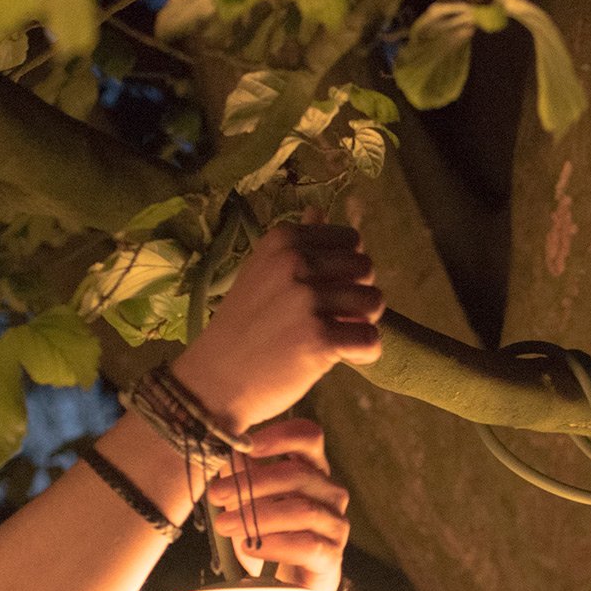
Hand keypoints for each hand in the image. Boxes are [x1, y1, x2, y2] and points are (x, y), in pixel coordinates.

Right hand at [172, 222, 383, 433]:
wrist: (216, 380)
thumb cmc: (244, 328)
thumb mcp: (262, 273)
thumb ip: (296, 246)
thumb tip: (319, 210)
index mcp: (283, 241)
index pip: (351, 240)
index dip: (349, 269)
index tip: (328, 291)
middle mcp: (295, 263)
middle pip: (366, 269)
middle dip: (359, 295)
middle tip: (334, 319)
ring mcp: (307, 300)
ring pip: (374, 302)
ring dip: (363, 324)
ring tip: (337, 338)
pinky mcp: (319, 339)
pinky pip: (371, 339)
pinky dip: (364, 353)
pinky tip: (342, 358)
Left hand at [205, 417, 348, 590]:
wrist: (290, 587)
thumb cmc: (269, 536)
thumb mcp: (251, 502)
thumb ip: (242, 476)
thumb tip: (224, 454)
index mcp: (312, 471)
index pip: (309, 437)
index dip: (280, 435)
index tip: (246, 446)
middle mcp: (329, 494)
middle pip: (298, 474)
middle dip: (253, 482)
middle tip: (217, 493)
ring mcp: (335, 525)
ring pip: (301, 510)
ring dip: (256, 516)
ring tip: (224, 525)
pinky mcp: (332, 556)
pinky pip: (307, 545)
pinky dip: (274, 544)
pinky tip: (250, 548)